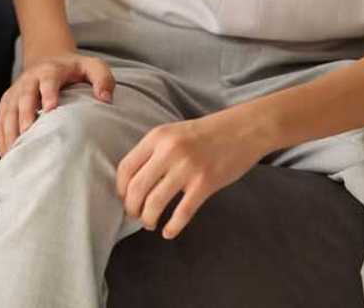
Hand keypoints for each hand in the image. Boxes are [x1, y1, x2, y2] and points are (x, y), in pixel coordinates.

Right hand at [0, 52, 114, 156]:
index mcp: (50, 70)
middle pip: (24, 97)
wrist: (47, 58)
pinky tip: (8, 155)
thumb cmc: (74, 69)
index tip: (50, 109)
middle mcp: (29, 80)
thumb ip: (103, 79)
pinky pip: (0, 121)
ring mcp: (15, 92)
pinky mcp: (7, 103)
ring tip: (16, 152)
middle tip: (28, 135)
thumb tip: (105, 99)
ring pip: (8, 111)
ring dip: (10, 131)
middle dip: (25, 116)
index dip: (48, 93)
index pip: (48, 80)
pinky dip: (2, 138)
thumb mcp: (93, 66)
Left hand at [115, 112, 268, 239]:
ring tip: (149, 223)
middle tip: (135, 215)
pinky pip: (182, 212)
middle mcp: (168, 152)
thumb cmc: (206, 133)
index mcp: (157, 137)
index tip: (123, 198)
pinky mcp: (205, 184)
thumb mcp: (173, 133)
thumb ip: (153, 151)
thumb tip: (133, 180)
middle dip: (131, 207)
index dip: (120, 188)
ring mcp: (187, 168)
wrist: (243, 130)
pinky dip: (172, 227)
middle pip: (136, 188)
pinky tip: (168, 232)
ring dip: (148, 218)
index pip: (126, 167)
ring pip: (155, 202)